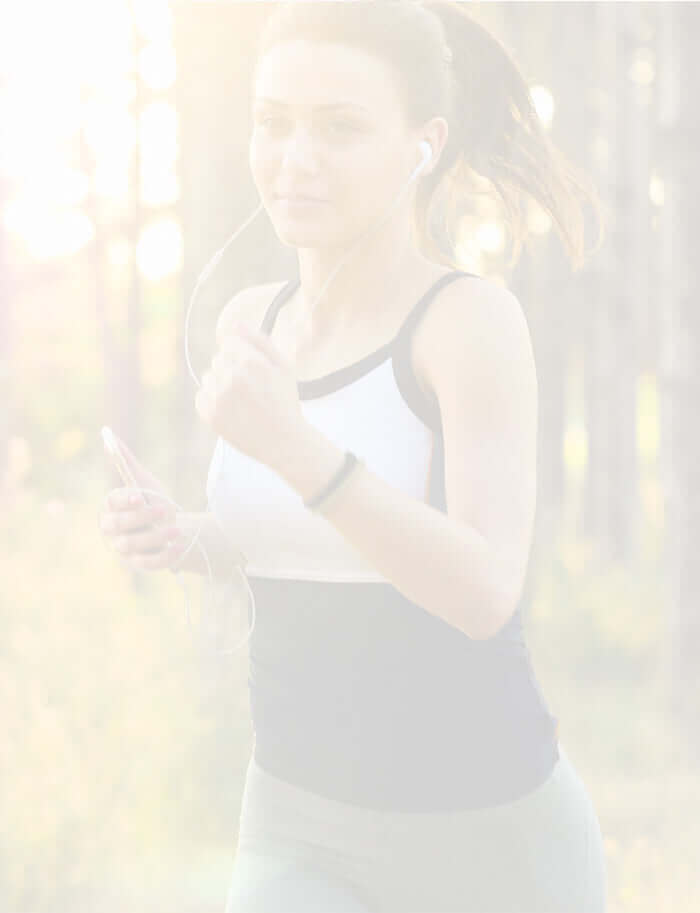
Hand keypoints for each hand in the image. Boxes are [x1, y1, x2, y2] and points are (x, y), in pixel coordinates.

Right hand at [99, 434, 185, 571]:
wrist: (172, 528)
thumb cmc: (153, 501)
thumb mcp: (144, 481)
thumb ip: (126, 461)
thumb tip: (108, 433)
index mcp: (112, 507)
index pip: (112, 503)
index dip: (125, 500)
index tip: (140, 496)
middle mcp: (113, 530)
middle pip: (118, 525)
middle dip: (141, 518)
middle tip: (165, 510)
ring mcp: (124, 549)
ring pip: (132, 545)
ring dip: (155, 537)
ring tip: (177, 530)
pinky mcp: (139, 564)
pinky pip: (148, 563)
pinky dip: (164, 556)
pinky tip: (179, 547)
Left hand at [195, 322, 307, 473]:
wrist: (283, 442)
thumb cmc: (285, 402)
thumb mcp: (283, 366)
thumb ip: (260, 340)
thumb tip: (236, 323)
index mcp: (250, 362)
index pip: (228, 343)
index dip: (242, 356)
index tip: (253, 372)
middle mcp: (232, 377)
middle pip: (218, 360)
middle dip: (231, 370)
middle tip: (251, 390)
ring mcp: (218, 397)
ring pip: (208, 377)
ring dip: (220, 385)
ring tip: (241, 402)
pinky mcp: (209, 414)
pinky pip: (201, 397)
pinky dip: (212, 402)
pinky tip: (231, 412)